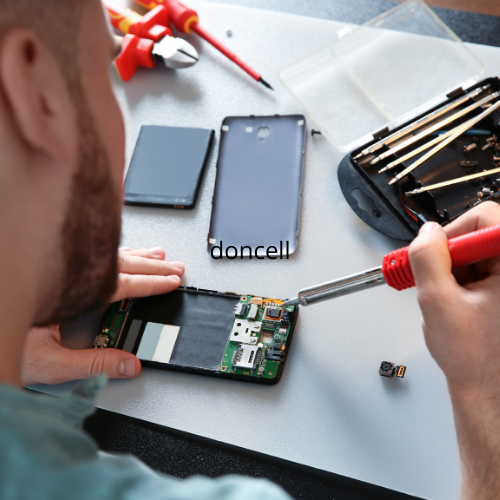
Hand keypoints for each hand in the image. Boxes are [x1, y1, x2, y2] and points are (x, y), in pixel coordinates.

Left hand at [22, 247, 184, 384]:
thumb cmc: (4, 338)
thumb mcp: (50, 362)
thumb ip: (92, 363)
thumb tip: (130, 365)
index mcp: (72, 294)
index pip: (121, 285)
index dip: (151, 283)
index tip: (172, 280)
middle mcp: (70, 276)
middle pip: (121, 264)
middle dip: (153, 266)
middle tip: (176, 266)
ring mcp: (64, 270)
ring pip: (110, 255)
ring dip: (139, 255)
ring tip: (160, 252)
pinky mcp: (58, 270)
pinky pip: (96, 254)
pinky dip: (118, 252)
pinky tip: (125, 251)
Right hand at [409, 201, 499, 498]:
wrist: (491, 394)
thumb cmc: (477, 360)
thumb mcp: (438, 301)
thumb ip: (427, 258)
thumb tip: (426, 234)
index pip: (485, 217)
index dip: (453, 233)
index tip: (436, 253)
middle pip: (484, 236)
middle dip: (453, 257)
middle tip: (438, 280)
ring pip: (484, 255)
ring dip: (459, 272)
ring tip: (451, 300)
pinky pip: (489, 272)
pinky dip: (469, 283)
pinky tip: (461, 305)